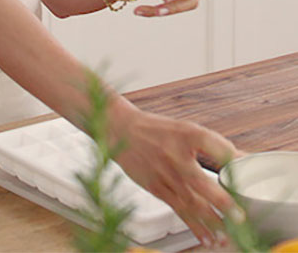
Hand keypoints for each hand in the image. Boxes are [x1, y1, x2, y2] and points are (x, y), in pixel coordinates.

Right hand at [109, 100, 241, 246]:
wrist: (121, 130)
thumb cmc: (157, 130)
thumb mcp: (186, 129)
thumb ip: (213, 145)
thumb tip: (241, 160)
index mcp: (186, 134)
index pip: (216, 145)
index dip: (233, 158)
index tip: (247, 167)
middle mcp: (175, 155)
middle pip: (203, 183)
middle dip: (222, 202)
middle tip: (239, 217)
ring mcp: (165, 174)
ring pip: (192, 203)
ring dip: (212, 222)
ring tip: (228, 236)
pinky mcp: (157, 188)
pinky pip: (179, 211)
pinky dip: (195, 226)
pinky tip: (208, 238)